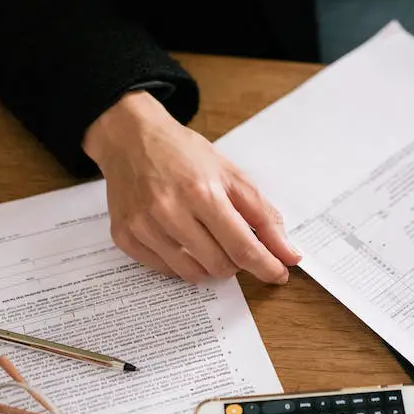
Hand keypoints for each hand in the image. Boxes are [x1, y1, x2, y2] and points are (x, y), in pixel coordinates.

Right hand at [82, 90, 300, 283]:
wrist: (130, 138)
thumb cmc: (184, 154)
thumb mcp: (231, 175)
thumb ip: (263, 216)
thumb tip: (288, 253)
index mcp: (202, 193)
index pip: (243, 247)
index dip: (266, 266)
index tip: (279, 274)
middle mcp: (170, 212)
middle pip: (220, 265)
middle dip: (237, 262)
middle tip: (234, 242)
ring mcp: (144, 227)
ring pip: (193, 274)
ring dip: (211, 265)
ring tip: (207, 239)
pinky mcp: (125, 237)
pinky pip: (166, 271)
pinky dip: (183, 263)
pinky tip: (182, 240)